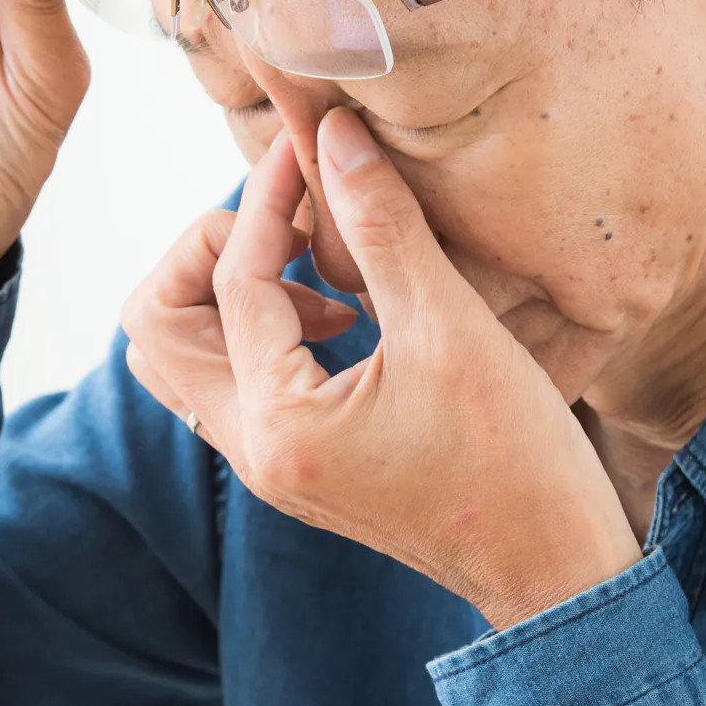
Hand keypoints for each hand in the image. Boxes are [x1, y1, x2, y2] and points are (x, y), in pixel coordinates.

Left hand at [121, 109, 641, 630]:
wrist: (551, 570)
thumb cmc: (517, 460)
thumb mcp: (452, 328)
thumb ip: (382, 226)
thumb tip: (334, 135)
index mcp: (279, 424)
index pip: (231, 280)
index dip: (266, 199)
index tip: (309, 148)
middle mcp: (250, 451)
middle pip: (154, 325)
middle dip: (207, 253)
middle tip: (288, 226)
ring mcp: (263, 464)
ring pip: (180, 357)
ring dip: (225, 295)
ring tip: (320, 279)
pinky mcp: (289, 464)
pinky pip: (227, 381)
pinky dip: (255, 331)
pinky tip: (340, 314)